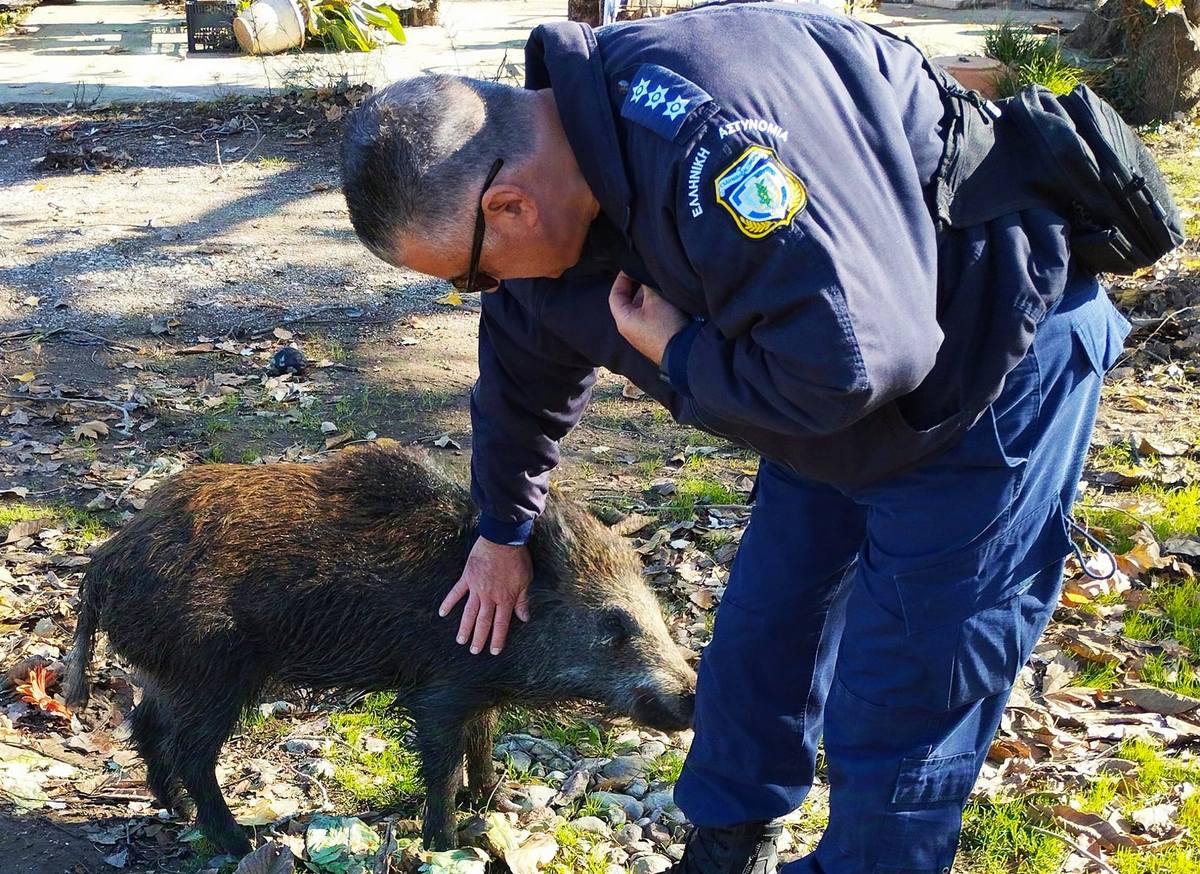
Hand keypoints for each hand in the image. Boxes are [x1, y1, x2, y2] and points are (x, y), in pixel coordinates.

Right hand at [439, 537, 531, 654]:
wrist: (503, 540)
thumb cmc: (517, 559)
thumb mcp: (525, 581)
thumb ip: (523, 601)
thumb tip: (524, 618)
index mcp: (505, 599)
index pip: (501, 624)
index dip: (497, 639)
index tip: (494, 651)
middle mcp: (489, 597)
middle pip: (483, 622)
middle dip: (479, 638)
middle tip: (474, 651)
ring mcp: (477, 588)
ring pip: (469, 612)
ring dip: (464, 627)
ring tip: (460, 640)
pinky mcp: (467, 577)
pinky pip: (456, 592)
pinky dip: (449, 602)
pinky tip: (442, 612)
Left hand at [608, 272, 689, 366]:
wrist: (683, 352)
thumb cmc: (666, 326)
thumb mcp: (655, 299)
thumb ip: (646, 285)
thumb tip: (644, 276)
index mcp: (623, 319)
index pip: (615, 295)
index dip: (621, 279)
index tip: (630, 268)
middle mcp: (629, 328)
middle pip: (628, 301)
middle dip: (637, 286)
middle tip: (646, 274)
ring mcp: (641, 334)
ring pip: (641, 309)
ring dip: (648, 296)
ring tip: (658, 284)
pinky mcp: (653, 337)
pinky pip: (650, 317)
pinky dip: (655, 306)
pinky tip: (666, 299)